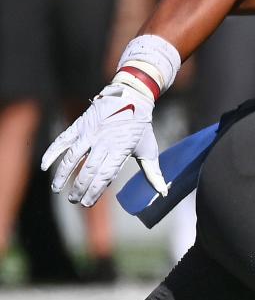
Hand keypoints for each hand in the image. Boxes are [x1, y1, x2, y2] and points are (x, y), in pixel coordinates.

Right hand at [41, 81, 168, 206]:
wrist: (132, 96)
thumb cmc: (141, 126)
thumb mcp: (149, 149)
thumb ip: (153, 173)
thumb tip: (164, 193)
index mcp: (120, 150)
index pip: (104, 176)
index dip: (94, 192)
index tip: (87, 203)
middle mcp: (103, 143)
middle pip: (87, 171)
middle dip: (79, 188)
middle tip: (73, 200)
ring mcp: (90, 133)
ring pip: (72, 157)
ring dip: (62, 175)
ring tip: (57, 189)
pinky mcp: (80, 125)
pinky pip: (62, 139)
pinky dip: (52, 152)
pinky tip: (45, 166)